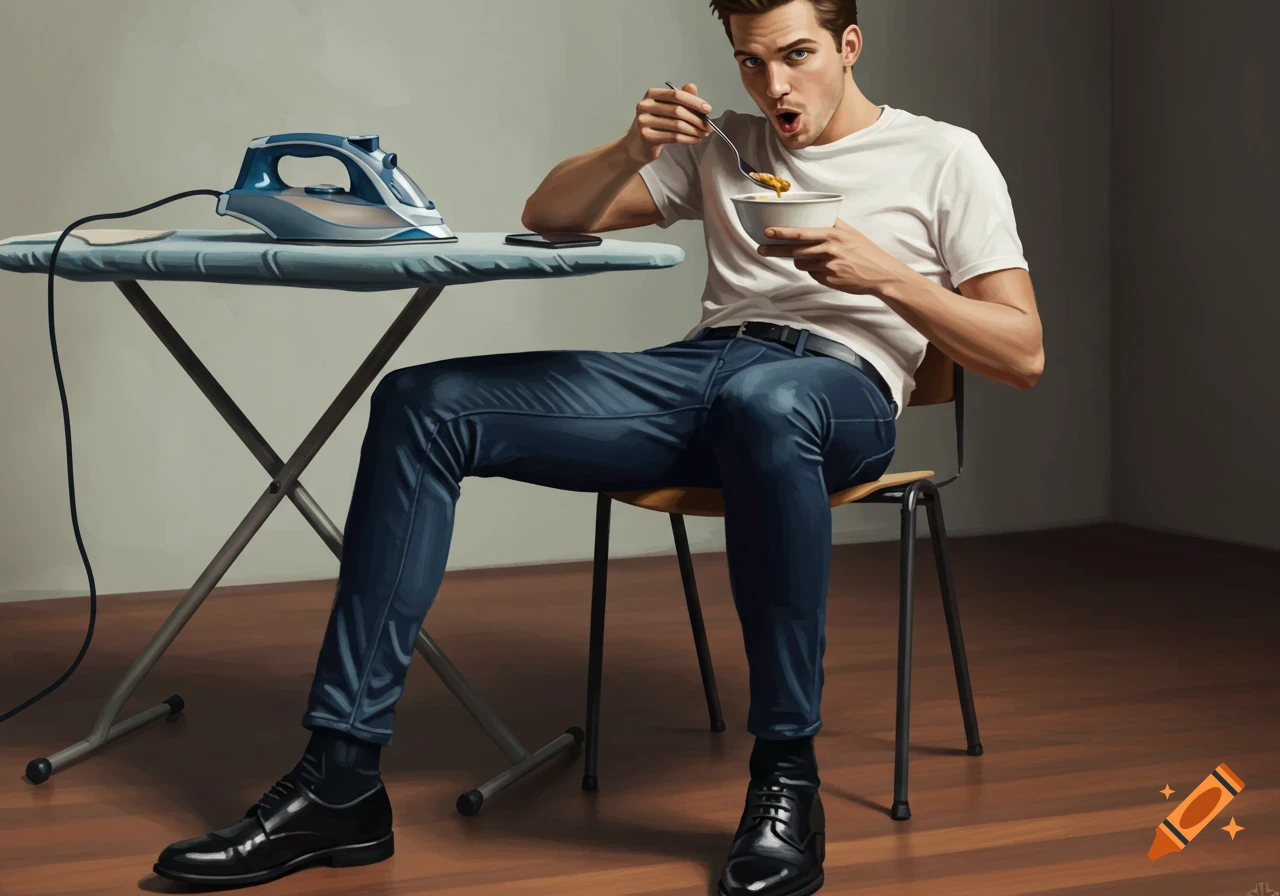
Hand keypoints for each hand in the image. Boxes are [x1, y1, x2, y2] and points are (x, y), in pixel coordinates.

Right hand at [624, 82, 713, 163]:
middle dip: (697, 119)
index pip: (676, 94)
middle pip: (677, 111)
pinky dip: (688, 139)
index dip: (694, 101)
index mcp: (651, 94)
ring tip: (704, 134)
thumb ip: (681, 97)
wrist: (637, 145)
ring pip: (677, 125)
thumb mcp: (667, 108)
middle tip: (708, 126)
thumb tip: (693, 86)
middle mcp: (645, 105)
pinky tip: (695, 139)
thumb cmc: (655, 124)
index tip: (707, 109)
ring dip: (694, 131)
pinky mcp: (647, 136)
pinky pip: (673, 137)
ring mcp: (644, 121)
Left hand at [757, 218, 907, 294]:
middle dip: (775, 250)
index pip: (801, 232)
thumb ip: (831, 225)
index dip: (782, 232)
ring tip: (812, 258)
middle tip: (761, 249)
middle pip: (794, 250)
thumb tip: (813, 216)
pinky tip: (827, 269)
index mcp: (833, 234)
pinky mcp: (828, 280)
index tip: (767, 231)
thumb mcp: (850, 233)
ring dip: (799, 261)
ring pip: (801, 263)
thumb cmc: (865, 252)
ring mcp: (828, 266)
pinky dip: (814, 271)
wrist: (881, 274)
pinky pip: (812, 274)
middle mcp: (829, 249)